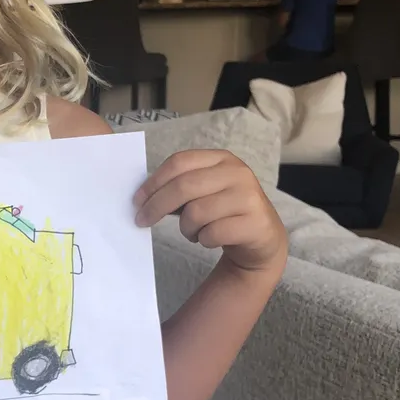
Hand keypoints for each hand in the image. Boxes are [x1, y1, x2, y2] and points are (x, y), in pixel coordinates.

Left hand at [133, 149, 286, 274]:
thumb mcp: (204, 191)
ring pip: (196, 213)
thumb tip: (142, 198)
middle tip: (142, 220)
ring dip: (186, 228)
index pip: (180, 162)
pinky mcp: (254, 223)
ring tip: (193, 231)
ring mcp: (249, 197)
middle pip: (184, 186)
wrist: (262, 236)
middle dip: (156, 206)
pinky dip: (203, 240)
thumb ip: (179, 187)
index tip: (137, 200)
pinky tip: (209, 239)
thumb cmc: (223, 211)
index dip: (154, 181)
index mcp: (221, 159)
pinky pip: (211, 234)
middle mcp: (238, 173)